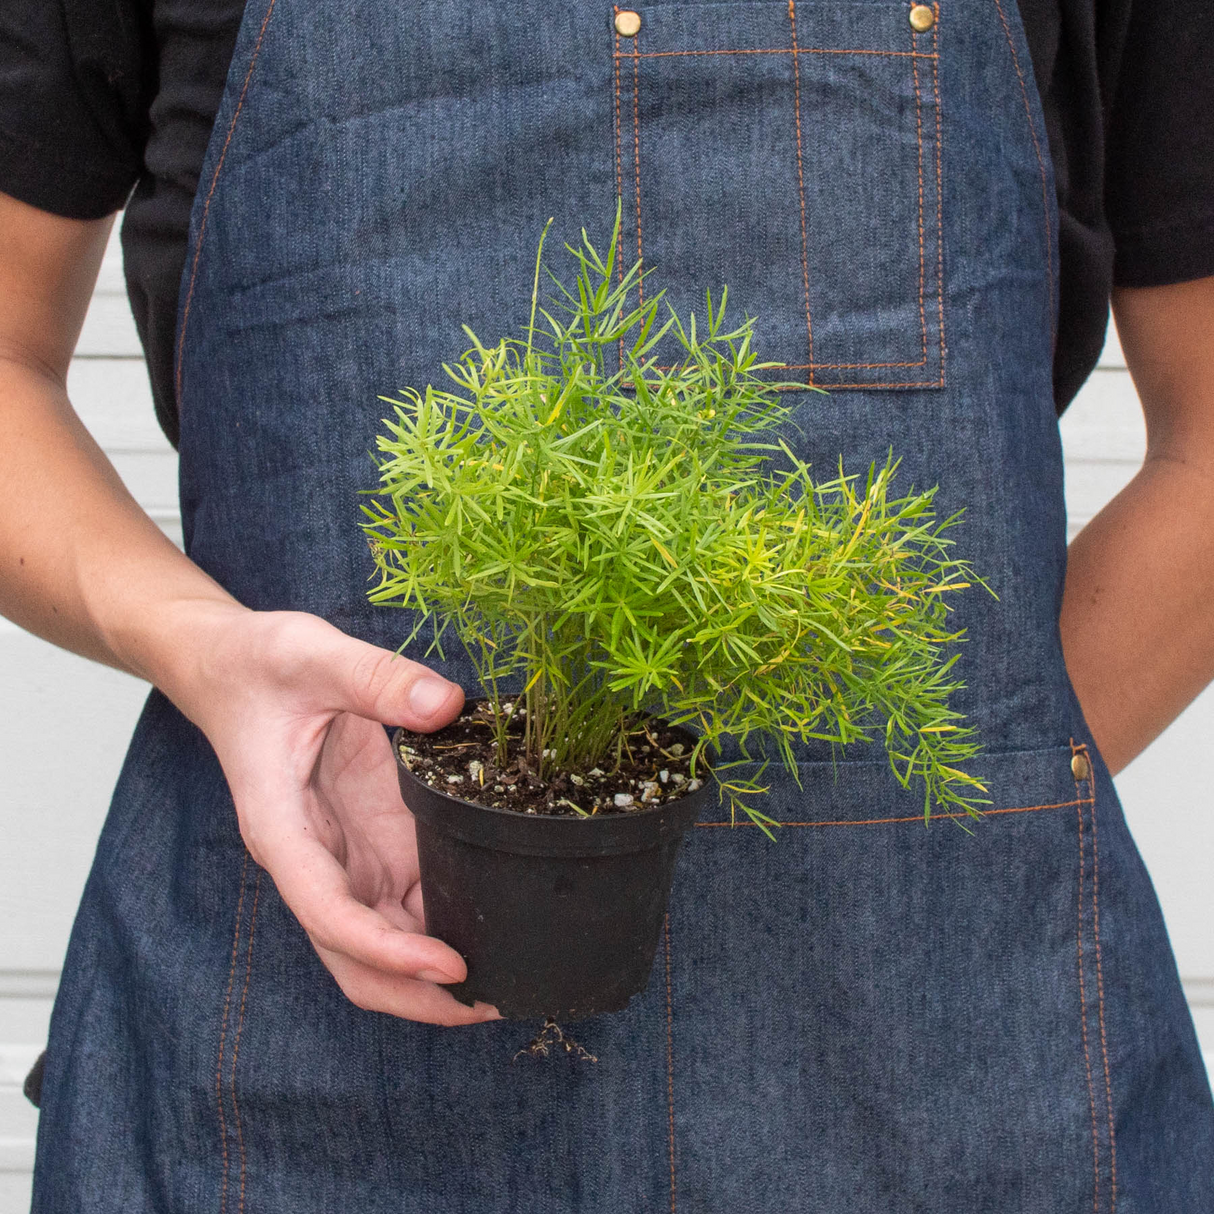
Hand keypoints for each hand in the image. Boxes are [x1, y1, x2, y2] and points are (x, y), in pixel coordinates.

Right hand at [168, 605, 499, 1026]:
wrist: (228, 665)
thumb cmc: (255, 665)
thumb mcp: (312, 655)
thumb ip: (376, 677)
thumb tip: (447, 705)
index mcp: (283, 830)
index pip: (330, 914)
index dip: (388, 952)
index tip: (448, 968)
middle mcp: (310, 857)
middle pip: (354, 955)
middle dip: (414, 992)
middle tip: (493, 1001)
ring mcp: (339, 852)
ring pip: (378, 937)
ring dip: (428, 969)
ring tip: (502, 976)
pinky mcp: (364, 836)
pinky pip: (398, 897)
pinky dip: (436, 921)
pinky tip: (485, 923)